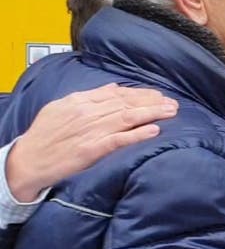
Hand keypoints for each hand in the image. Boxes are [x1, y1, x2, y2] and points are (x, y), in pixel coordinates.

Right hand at [6, 84, 177, 200]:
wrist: (27, 161)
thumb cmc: (45, 136)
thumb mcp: (62, 108)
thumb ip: (89, 97)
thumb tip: (113, 87)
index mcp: (80, 101)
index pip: (118, 94)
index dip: (141, 94)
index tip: (159, 95)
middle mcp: (87, 113)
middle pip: (126, 104)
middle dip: (152, 102)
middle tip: (173, 103)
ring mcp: (90, 131)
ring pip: (126, 118)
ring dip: (151, 114)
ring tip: (170, 112)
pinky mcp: (90, 150)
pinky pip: (118, 140)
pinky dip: (137, 135)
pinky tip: (154, 131)